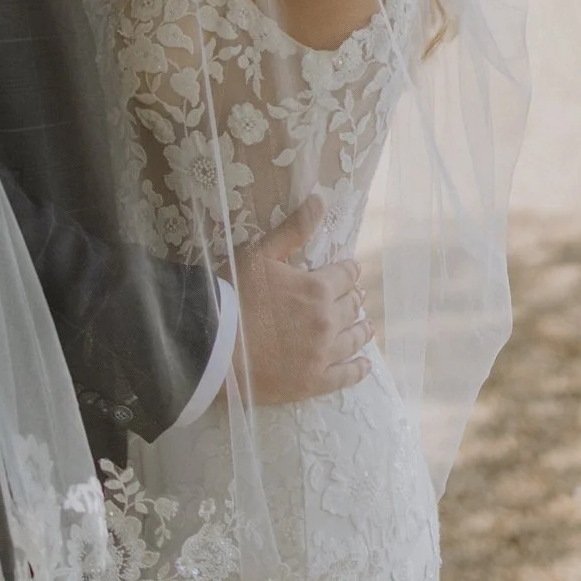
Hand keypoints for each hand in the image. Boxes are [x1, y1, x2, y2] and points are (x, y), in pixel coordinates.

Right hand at [230, 199, 372, 407]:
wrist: (213, 346)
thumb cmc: (233, 295)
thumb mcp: (261, 254)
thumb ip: (294, 229)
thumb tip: (320, 199)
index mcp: (317, 288)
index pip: (345, 275)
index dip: (349, 271)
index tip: (352, 271)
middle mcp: (327, 321)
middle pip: (351, 306)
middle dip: (355, 298)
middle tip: (358, 298)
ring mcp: (322, 354)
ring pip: (353, 339)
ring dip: (362, 330)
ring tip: (367, 326)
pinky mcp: (313, 382)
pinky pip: (345, 376)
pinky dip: (358, 369)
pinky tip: (364, 365)